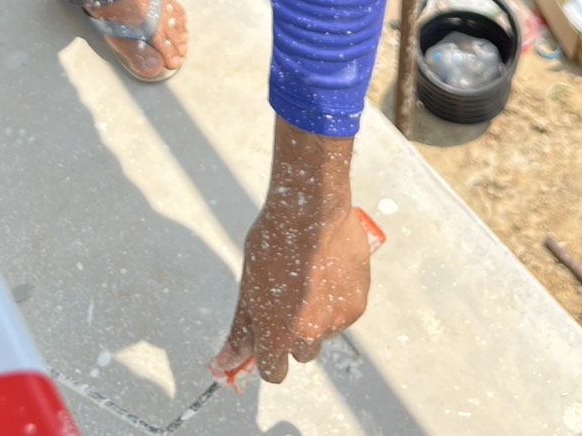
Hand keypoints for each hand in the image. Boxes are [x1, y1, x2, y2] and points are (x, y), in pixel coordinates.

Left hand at [212, 120, 370, 384]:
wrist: (311, 209)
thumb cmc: (273, 242)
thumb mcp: (248, 286)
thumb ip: (240, 331)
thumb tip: (224, 365)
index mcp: (276, 334)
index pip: (273, 372)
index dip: (270, 356)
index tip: (269, 338)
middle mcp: (308, 336)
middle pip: (301, 354)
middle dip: (294, 335)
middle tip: (290, 299)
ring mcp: (336, 322)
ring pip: (324, 333)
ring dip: (318, 316)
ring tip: (309, 276)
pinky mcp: (357, 306)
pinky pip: (344, 314)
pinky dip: (337, 300)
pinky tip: (328, 270)